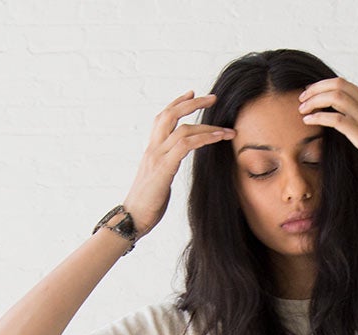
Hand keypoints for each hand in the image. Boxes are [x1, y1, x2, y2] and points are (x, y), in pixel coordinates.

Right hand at [122, 90, 234, 233]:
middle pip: (170, 115)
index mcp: (151, 150)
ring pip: (181, 129)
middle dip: (192, 103)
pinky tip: (218, 138)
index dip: (177, 103)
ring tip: (226, 128)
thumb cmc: (146, 204)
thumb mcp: (158, 179)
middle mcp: (153, 149)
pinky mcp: (163, 168)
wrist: (131, 218)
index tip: (191, 93)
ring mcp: (157, 157)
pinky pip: (185, 146)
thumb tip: (173, 165)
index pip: (162, 118)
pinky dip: (204, 139)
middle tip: (213, 98)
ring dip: (207, 126)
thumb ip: (165, 167)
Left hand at [298, 78, 357, 188]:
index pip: (347, 84)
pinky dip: (319, 116)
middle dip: (316, 89)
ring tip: (302, 109)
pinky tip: (308, 121)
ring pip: (336, 97)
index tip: (312, 94)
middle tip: (302, 98)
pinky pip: (336, 119)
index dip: (326, 85)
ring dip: (315, 100)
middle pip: (339, 85)